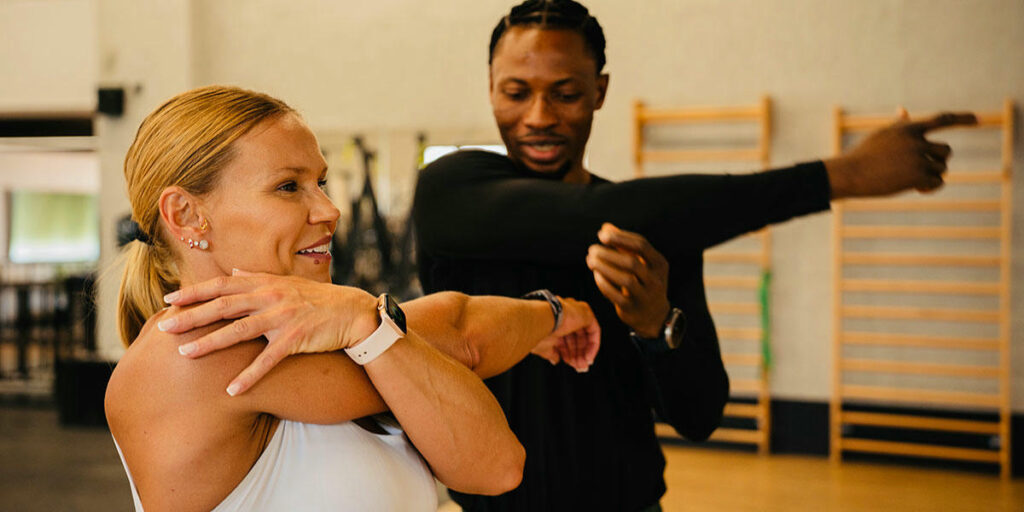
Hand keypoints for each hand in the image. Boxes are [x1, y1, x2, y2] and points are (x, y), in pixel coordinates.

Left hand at [160, 270, 379, 394]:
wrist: (351, 312)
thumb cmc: (316, 299)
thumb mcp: (287, 282)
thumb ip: (257, 277)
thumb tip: (233, 272)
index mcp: (265, 283)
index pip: (222, 286)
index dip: (194, 293)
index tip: (168, 301)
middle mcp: (270, 297)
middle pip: (223, 306)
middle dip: (191, 317)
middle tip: (164, 328)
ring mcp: (282, 318)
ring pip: (239, 331)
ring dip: (210, 343)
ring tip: (185, 355)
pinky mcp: (295, 339)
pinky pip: (268, 360)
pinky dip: (249, 376)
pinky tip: (231, 389)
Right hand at [530, 297, 600, 371]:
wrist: (540, 321)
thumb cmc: (537, 331)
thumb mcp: (544, 346)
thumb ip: (552, 353)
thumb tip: (556, 360)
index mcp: (554, 320)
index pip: (564, 337)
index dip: (567, 352)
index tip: (569, 363)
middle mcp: (566, 314)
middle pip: (575, 337)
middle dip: (577, 354)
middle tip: (579, 366)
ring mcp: (576, 312)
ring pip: (585, 335)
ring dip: (584, 352)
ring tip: (583, 365)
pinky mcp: (586, 313)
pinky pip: (594, 331)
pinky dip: (593, 345)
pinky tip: (588, 357)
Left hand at [587, 223, 669, 338]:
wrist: (654, 315)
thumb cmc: (643, 281)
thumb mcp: (641, 262)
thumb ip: (624, 245)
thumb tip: (605, 227)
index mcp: (660, 264)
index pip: (641, 245)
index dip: (620, 238)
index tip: (601, 234)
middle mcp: (656, 280)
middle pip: (632, 262)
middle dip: (609, 254)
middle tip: (592, 248)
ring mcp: (645, 296)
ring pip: (625, 279)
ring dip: (604, 267)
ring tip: (590, 259)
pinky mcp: (632, 309)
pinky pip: (616, 295)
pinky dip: (603, 283)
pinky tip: (595, 274)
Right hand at [825, 110, 977, 198]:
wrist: (850, 173)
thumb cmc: (863, 154)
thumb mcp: (881, 135)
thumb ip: (898, 125)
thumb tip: (903, 110)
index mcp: (908, 128)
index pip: (942, 119)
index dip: (962, 118)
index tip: (977, 119)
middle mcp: (916, 141)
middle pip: (945, 150)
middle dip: (937, 160)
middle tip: (922, 169)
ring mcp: (918, 158)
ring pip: (942, 168)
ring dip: (931, 175)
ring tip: (913, 180)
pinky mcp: (917, 176)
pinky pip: (936, 182)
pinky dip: (929, 187)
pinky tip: (916, 189)